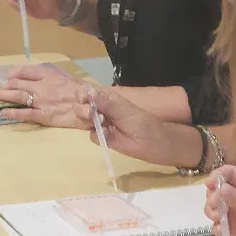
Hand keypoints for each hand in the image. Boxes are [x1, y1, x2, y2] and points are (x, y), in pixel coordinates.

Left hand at [0, 64, 90, 128]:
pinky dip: (13, 113)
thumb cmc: (84, 91)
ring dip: (4, 95)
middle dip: (6, 86)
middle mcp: (42, 86)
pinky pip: (25, 114)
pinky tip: (3, 112)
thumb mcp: (68, 77)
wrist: (94, 103)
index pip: (27, 71)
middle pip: (19, 84)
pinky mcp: (44, 116)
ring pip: (18, 97)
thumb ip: (53, 76)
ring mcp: (42, 101)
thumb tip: (37, 77)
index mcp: (49, 74)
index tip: (9, 75)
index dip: (16, 73)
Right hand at [73, 87, 197, 167]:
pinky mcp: (104, 138)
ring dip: (87, 122)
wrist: (155, 143)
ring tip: (101, 124)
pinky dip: (96, 135)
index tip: (83, 99)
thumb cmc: (143, 122)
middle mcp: (102, 110)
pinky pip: (92, 136)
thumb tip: (89, 92)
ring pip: (83, 122)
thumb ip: (107, 103)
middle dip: (82, 109)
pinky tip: (106, 135)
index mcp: (107, 98)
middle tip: (90, 113)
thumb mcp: (125, 110)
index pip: (88, 93)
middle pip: (81, 107)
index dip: (82, 95)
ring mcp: (101, 124)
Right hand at [205, 165, 235, 235]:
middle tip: (216, 207)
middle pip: (218, 189)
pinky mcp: (234, 229)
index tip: (210, 185)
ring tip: (219, 219)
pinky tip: (221, 231)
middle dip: (213, 196)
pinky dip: (215, 227)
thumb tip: (221, 189)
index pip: (230, 173)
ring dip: (212, 211)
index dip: (218, 176)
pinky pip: (218, 225)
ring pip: (215, 206)